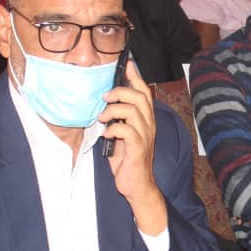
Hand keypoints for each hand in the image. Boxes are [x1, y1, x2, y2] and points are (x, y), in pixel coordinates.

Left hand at [99, 61, 166, 235]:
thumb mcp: (121, 135)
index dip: (136, 77)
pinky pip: (127, 131)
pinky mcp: (138, 148)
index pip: (145, 92)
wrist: (137, 185)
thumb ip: (117, 119)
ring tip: (102, 118)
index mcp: (146, 120)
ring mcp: (145, 136)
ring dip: (113, 110)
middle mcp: (149, 125)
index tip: (127, 65)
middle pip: (140, 97)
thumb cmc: (127, 160)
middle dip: (120, 92)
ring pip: (133, 111)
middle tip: (104, 97)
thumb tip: (103, 104)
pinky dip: (113, 129)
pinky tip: (106, 134)